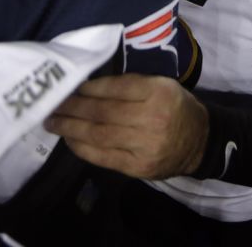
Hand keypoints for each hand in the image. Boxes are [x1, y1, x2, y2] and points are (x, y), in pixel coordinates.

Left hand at [44, 74, 207, 179]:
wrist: (200, 142)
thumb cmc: (174, 107)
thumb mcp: (161, 85)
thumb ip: (130, 84)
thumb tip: (87, 86)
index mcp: (158, 92)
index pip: (115, 88)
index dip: (89, 88)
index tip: (69, 86)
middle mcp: (152, 119)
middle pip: (103, 112)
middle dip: (72, 108)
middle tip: (51, 104)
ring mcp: (145, 146)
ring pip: (99, 135)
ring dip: (70, 128)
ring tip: (52, 122)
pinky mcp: (139, 168)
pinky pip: (104, 157)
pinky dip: (82, 148)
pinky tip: (70, 140)